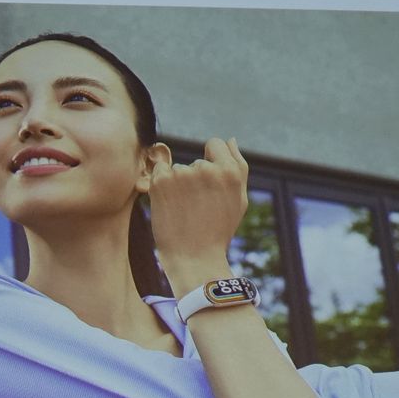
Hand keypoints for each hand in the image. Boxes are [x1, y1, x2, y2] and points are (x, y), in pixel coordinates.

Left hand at [145, 136, 248, 294]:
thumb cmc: (218, 231)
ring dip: (178, 186)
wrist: (193, 258)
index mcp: (230, 171)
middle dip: (196, 180)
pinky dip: (161, 186)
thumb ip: (239, 166)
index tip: (208, 185)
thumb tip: (231, 139)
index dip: (211, 161)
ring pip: (178, 170)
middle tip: (198, 209)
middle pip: (196, 162)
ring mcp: (183, 174)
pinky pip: (160, 173)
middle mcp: (207, 168)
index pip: (215, 143)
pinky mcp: (161, 181)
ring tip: (185, 211)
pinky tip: (170, 206)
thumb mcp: (238, 200)